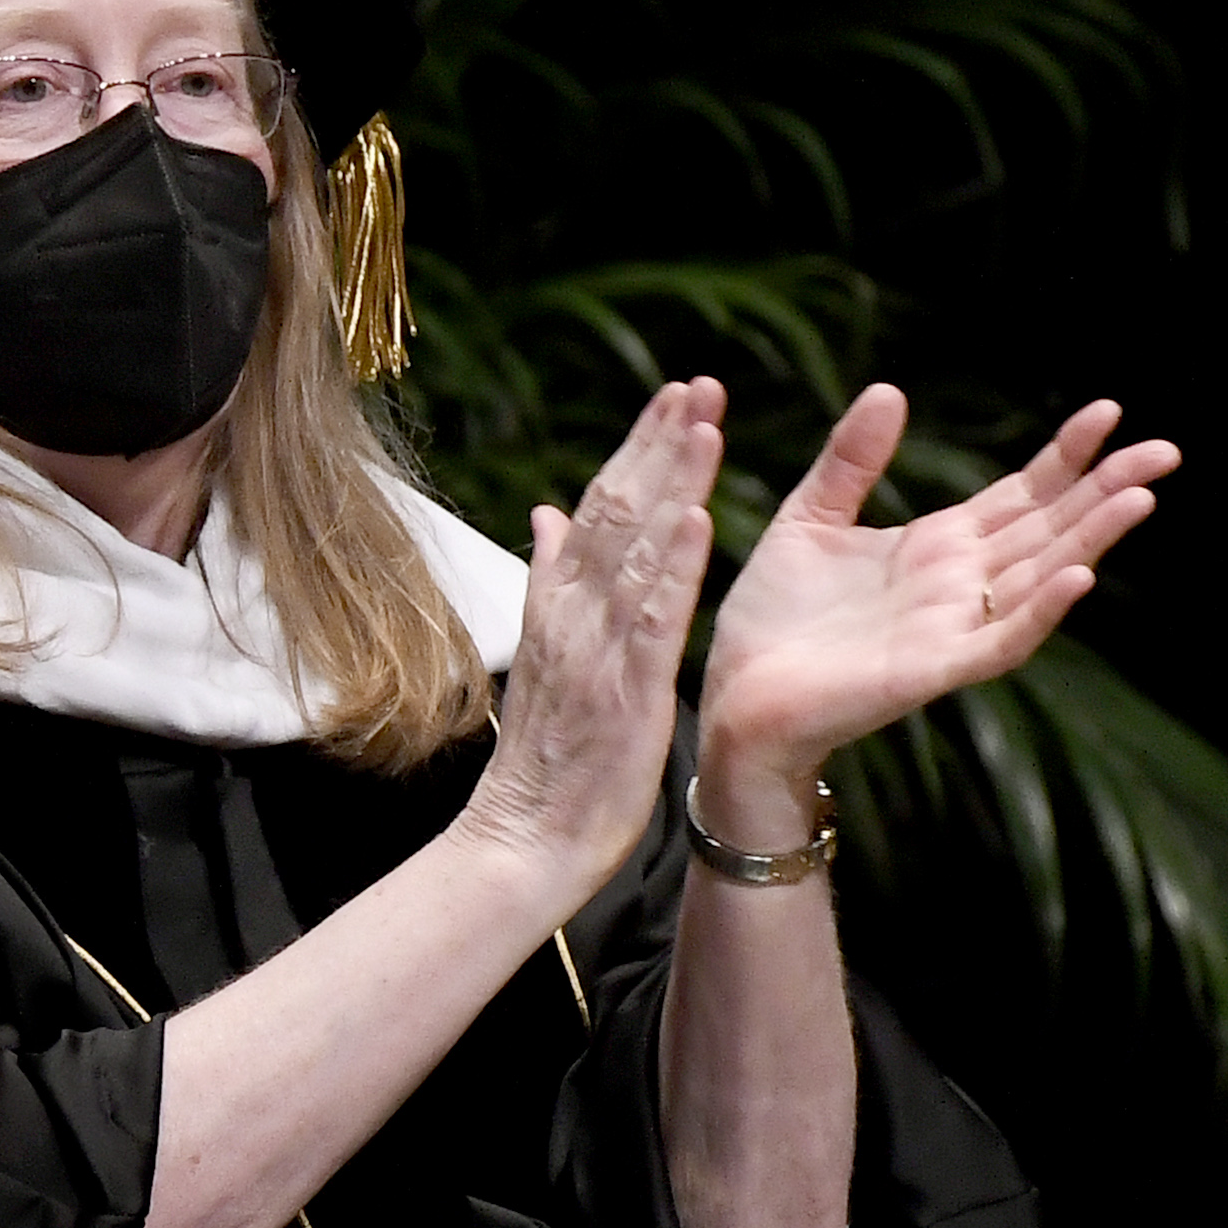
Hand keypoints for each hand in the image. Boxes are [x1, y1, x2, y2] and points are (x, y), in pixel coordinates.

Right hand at [460, 375, 725, 898]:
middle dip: (660, 445)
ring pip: (635, 551)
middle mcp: (572, 616)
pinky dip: (673, 568)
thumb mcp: (544, 658)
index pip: (597, 509)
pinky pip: (652, 621)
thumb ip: (547, 580)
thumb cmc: (543, 762)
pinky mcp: (626, 691)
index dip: (637, 450)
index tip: (673, 398)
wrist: (522, 842)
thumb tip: (545, 512)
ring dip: (672, 484)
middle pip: (616, 513)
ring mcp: (596, 651)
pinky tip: (697, 520)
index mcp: (558, 607)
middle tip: (699, 385)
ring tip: (705, 425)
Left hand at [695, 388, 1174, 831]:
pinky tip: (1077, 576)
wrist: (736, 696)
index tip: (1107, 411)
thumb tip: (889, 389)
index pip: (1022, 494)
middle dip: (1106, 489)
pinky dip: (1041, 611)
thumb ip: (851, 460)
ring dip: (1091, 540)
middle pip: (1050, 529)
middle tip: (1165, 450)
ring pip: (1041, 577)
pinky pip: (1001, 642)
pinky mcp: (932, 670)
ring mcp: (953, 628)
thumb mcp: (810, 519)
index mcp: (938, 546)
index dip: (1065, 455)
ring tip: (1137, 498)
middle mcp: (960, 585)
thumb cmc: (774, 619)